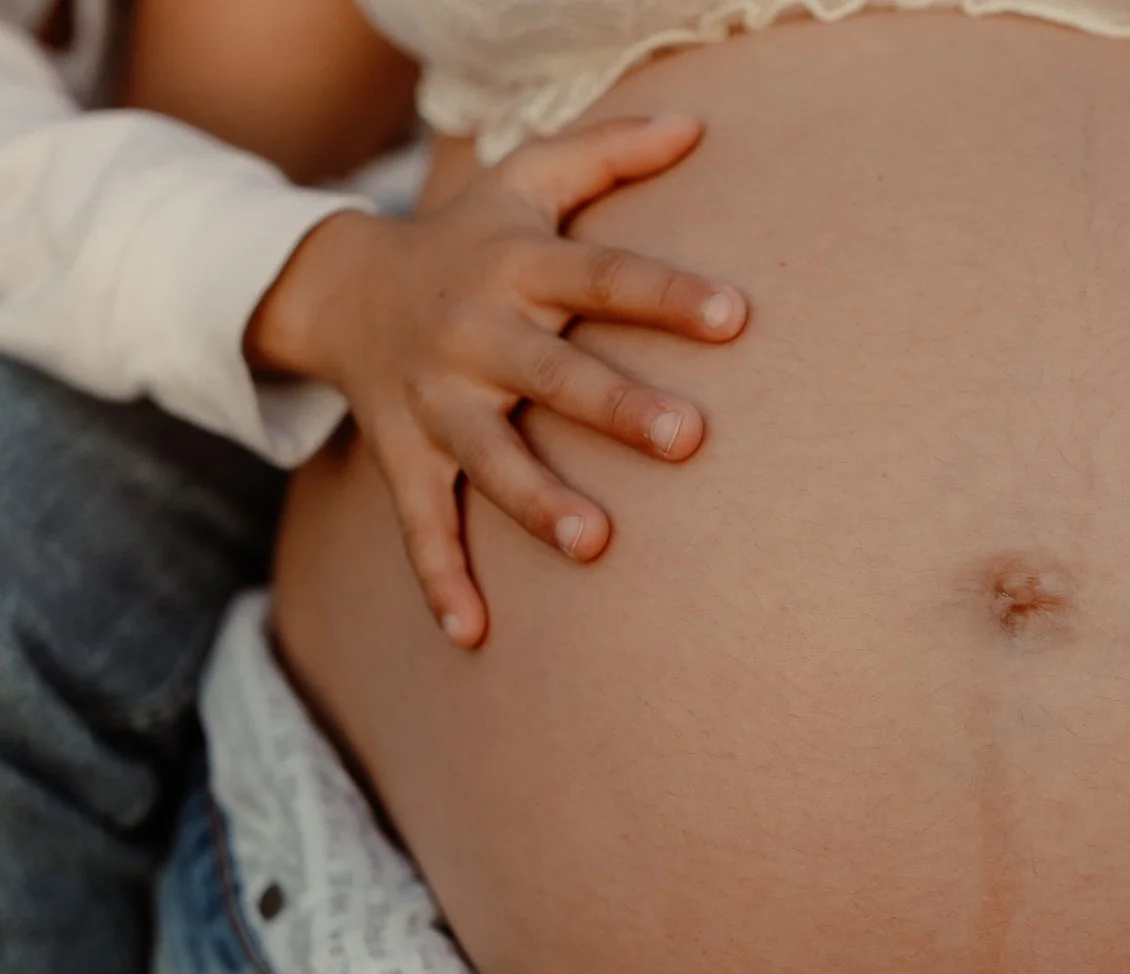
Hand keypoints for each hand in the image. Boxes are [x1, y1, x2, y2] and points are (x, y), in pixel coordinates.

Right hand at [247, 116, 747, 645]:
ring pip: (488, 458)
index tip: (736, 318)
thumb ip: (608, 151)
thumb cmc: (467, 236)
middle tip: (688, 439)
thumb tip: (698, 125)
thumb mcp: (526, 179)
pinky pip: (420, 524)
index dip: (665, 295)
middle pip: (553, 373)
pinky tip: (474, 635)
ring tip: (596, 544)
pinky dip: (441, 579)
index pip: (603, 275)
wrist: (336, 285)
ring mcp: (436, 403)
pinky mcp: (404, 455)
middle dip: (616, 407)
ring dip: (538, 501)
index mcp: (517, 266)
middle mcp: (475, 334)